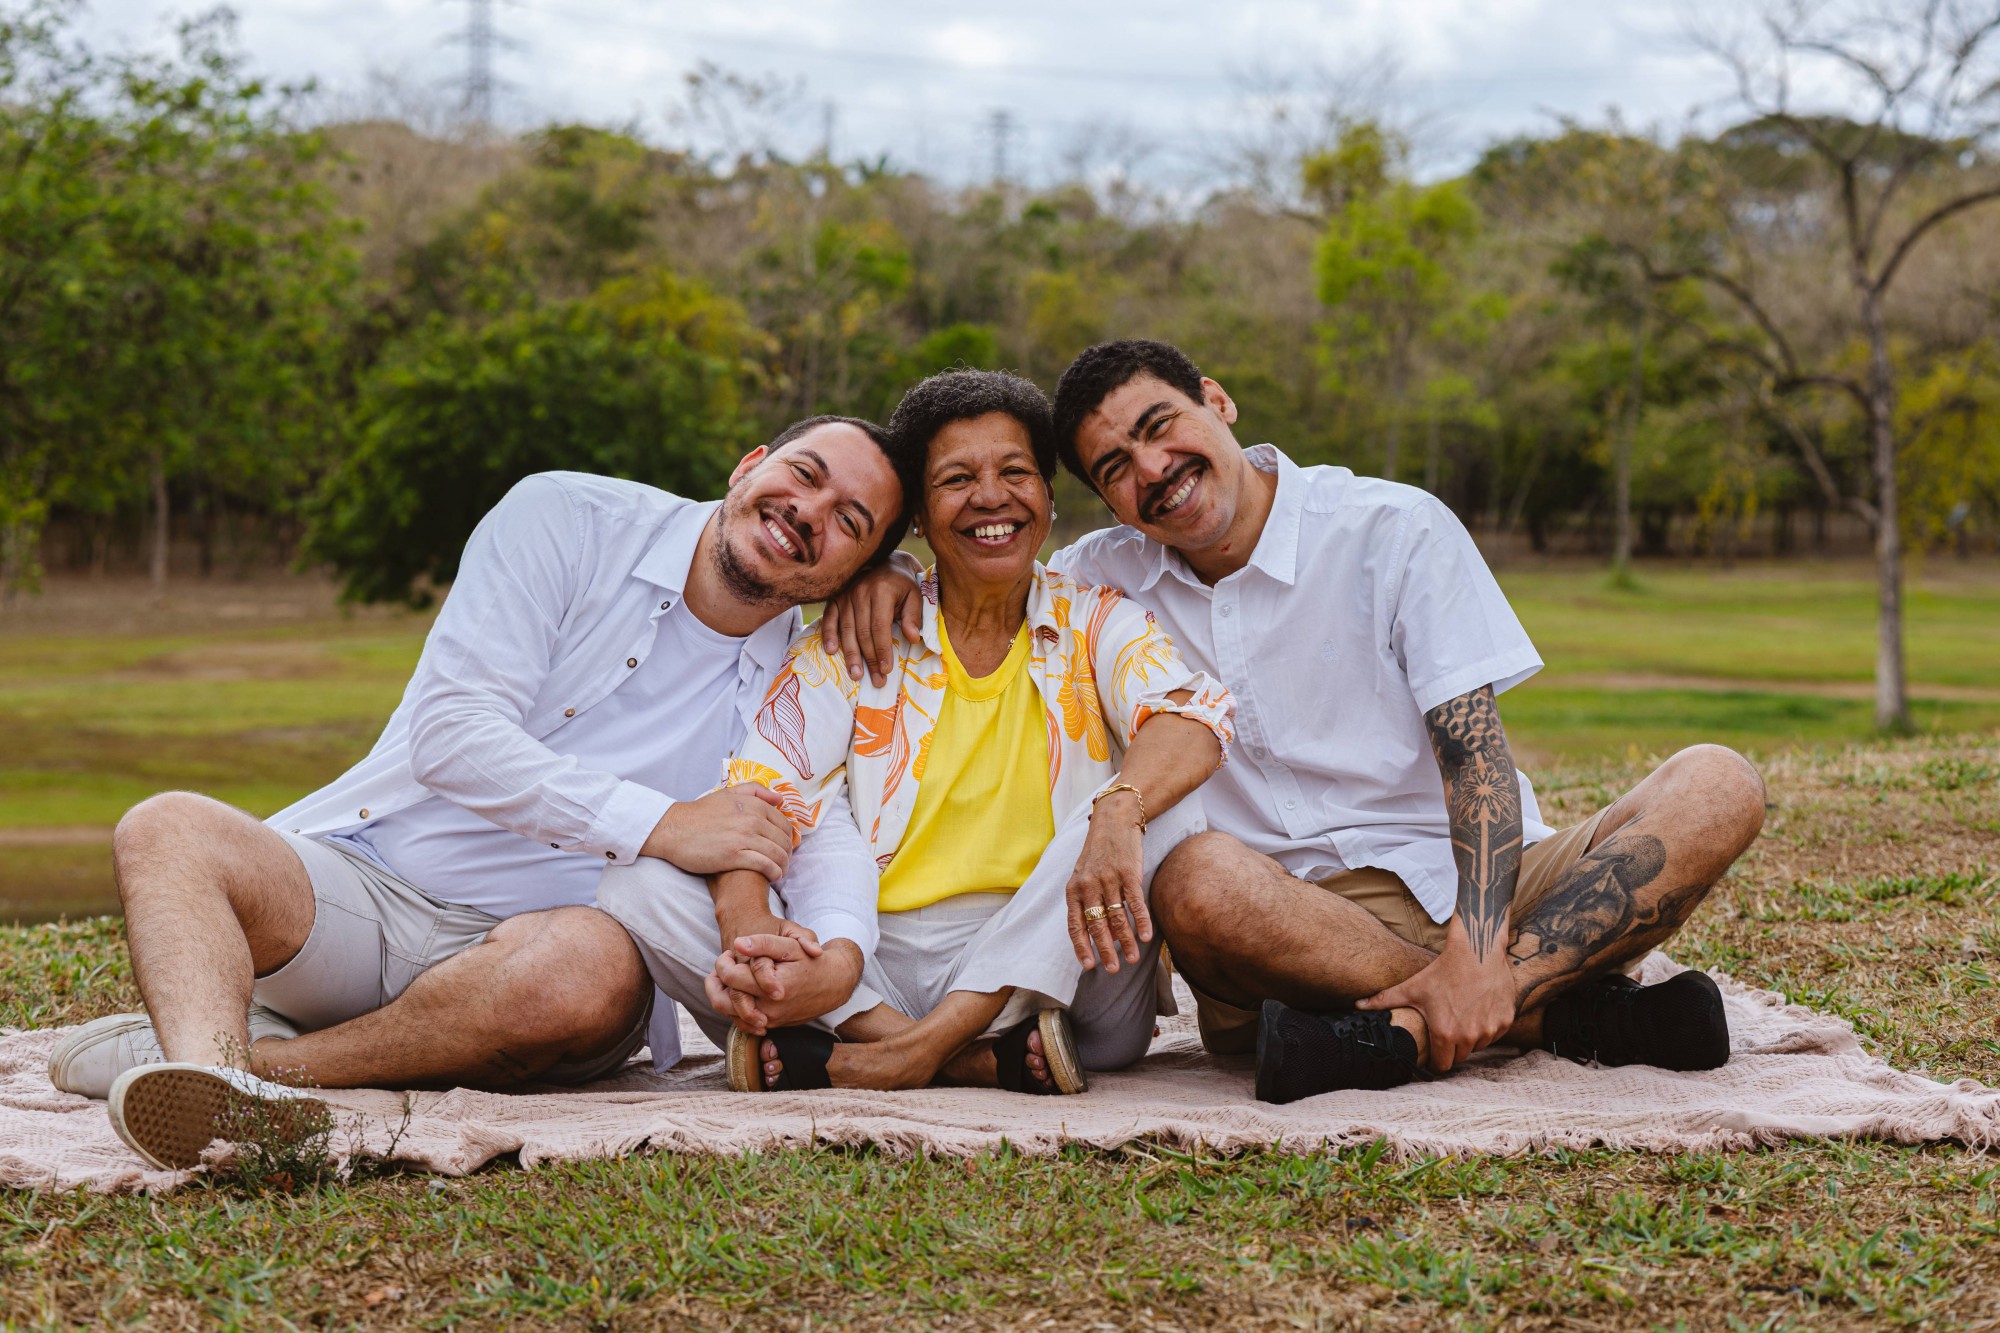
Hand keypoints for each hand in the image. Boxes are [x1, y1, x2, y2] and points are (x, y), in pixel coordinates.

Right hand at [643, 784, 792, 880]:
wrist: (673, 829)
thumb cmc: (699, 814)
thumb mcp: (727, 794)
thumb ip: (755, 791)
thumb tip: (779, 799)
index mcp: (753, 804)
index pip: (784, 824)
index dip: (788, 838)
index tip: (785, 848)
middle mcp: (752, 819)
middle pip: (783, 841)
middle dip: (787, 854)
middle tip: (783, 863)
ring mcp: (744, 837)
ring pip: (777, 854)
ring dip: (783, 866)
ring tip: (779, 872)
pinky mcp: (734, 856)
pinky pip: (765, 866)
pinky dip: (774, 873)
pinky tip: (772, 878)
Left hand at [706, 932, 860, 1033]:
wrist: (833, 984)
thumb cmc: (811, 962)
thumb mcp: (791, 946)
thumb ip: (763, 943)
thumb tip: (737, 943)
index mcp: (772, 987)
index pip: (732, 977)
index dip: (724, 962)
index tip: (729, 952)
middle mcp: (769, 1009)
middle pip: (725, 1000)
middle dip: (718, 979)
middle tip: (725, 963)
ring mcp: (770, 1020)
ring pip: (730, 1014)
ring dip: (722, 995)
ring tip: (727, 977)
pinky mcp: (772, 1025)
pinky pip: (743, 1022)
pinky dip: (735, 1007)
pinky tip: (739, 990)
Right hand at [817, 563, 920, 685]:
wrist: (885, 560)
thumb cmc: (903, 583)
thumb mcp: (915, 595)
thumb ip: (914, 616)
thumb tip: (913, 638)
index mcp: (881, 591)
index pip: (880, 627)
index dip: (882, 650)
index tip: (887, 670)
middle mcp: (860, 592)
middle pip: (863, 633)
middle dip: (869, 659)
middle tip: (875, 681)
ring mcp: (845, 594)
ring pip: (846, 630)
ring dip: (850, 655)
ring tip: (855, 675)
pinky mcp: (835, 597)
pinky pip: (830, 618)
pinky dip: (829, 635)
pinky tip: (831, 651)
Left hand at [1064, 792, 1149, 971]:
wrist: (1114, 820)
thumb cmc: (1098, 852)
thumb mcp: (1082, 874)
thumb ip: (1082, 900)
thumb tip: (1088, 931)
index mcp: (1074, 889)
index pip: (1075, 925)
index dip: (1082, 947)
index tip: (1089, 966)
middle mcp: (1088, 886)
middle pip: (1096, 925)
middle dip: (1105, 950)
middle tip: (1113, 969)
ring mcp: (1109, 879)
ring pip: (1117, 918)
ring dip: (1126, 941)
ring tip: (1132, 959)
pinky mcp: (1128, 873)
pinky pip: (1134, 903)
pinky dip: (1141, 922)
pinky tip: (1146, 937)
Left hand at [1356, 922, 1516, 1072]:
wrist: (1476, 951)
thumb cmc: (1442, 970)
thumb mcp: (1412, 987)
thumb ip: (1384, 1000)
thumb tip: (1357, 1006)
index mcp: (1445, 1034)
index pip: (1441, 1065)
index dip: (1435, 1060)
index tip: (1433, 1052)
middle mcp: (1470, 1036)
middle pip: (1460, 1057)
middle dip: (1452, 1048)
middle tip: (1446, 1030)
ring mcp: (1490, 1030)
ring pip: (1478, 1046)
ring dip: (1471, 1038)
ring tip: (1461, 1017)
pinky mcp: (1506, 1021)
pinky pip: (1495, 1034)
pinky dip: (1487, 1027)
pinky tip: (1477, 1009)